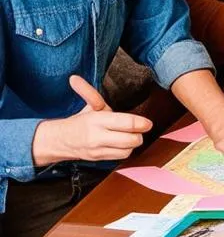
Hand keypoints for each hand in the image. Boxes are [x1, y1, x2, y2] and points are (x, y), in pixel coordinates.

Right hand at [32, 75, 153, 163]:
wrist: (61, 141)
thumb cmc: (81, 121)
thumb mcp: (89, 106)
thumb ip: (88, 92)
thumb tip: (74, 78)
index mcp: (97, 119)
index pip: (126, 123)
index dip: (142, 124)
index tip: (148, 123)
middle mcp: (98, 136)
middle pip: (131, 139)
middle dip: (140, 134)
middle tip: (140, 129)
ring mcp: (99, 149)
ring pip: (128, 150)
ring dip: (134, 143)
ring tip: (132, 135)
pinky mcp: (100, 158)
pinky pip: (121, 157)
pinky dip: (127, 150)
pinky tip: (125, 143)